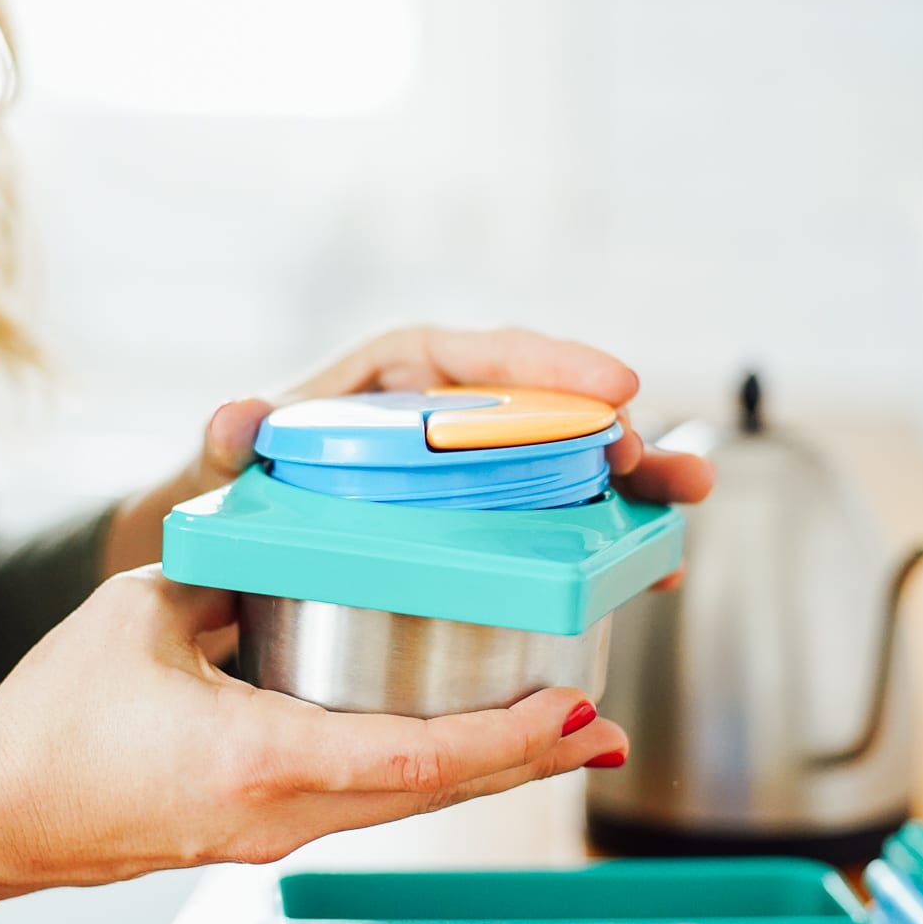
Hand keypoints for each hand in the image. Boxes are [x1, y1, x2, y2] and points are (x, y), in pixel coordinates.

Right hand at [0, 569, 625, 923]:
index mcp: (254, 758)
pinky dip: (433, 778)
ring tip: (566, 740)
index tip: (573, 711)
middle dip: (528, 762)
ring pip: (409, 808)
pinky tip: (466, 751)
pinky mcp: (263, 836)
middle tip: (606, 730)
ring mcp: (276, 837)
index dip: (504, 740)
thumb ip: (229, 569)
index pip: (409, 759)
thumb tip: (294, 530)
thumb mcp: (143, 616)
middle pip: (434, 795)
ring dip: (491, 774)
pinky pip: (370, 807)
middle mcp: (280, 815)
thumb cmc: (55, 722)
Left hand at [211, 323, 709, 500]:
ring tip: (688, 500)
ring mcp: (484, 464)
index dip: (555, 366)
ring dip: (637, 479)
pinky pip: (564, 517)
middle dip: (614, 428)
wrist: (250, 537)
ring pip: (575, 460)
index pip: (487, 357)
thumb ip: (235, 441)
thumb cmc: (248, 479)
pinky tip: (653, 567)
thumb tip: (237, 416)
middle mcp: (457, 409)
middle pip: (550, 408)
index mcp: (404, 371)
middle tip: (655, 459)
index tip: (615, 381)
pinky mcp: (495, 515)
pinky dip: (610, 537)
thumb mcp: (234, 459)